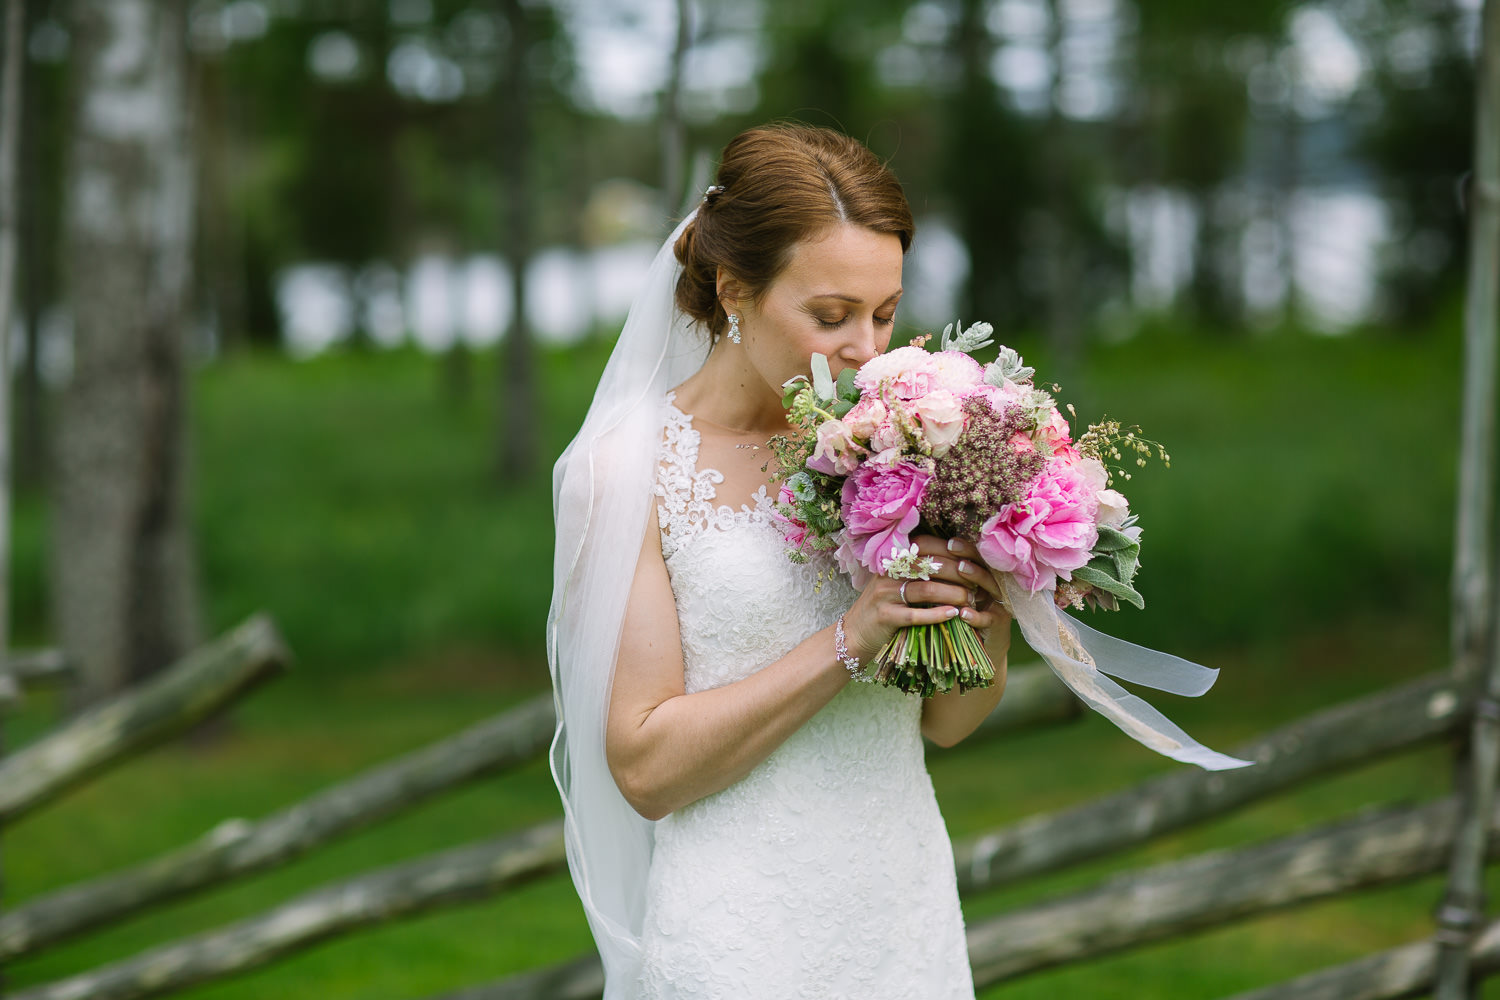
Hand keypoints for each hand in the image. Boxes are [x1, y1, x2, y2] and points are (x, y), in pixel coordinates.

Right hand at [840, 534, 1013, 663]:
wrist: (854, 634)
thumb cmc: (882, 606)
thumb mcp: (895, 582)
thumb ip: (918, 570)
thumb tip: (957, 561)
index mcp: (892, 559)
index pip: (926, 545)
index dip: (951, 551)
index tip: (971, 560)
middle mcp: (887, 572)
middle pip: (929, 566)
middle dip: (958, 575)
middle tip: (977, 584)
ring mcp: (884, 593)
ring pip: (925, 590)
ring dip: (952, 595)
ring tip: (971, 600)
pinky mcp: (884, 616)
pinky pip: (915, 614)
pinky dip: (937, 614)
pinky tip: (953, 615)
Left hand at [909, 535, 1013, 645]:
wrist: (978, 647)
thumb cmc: (957, 615)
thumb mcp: (948, 594)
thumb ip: (940, 576)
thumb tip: (915, 553)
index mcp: (981, 575)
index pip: (973, 554)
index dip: (960, 545)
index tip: (943, 538)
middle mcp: (993, 584)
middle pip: (983, 563)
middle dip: (967, 553)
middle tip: (951, 546)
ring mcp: (998, 603)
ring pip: (990, 585)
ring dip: (975, 575)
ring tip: (961, 569)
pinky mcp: (998, 624)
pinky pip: (988, 618)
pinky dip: (975, 616)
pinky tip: (963, 613)